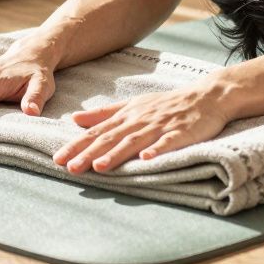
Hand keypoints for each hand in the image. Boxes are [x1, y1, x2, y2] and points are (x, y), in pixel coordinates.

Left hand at [52, 79, 233, 173]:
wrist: (205, 96)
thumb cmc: (166, 104)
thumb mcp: (132, 105)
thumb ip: (104, 114)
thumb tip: (74, 120)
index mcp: (127, 115)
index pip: (97, 132)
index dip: (77, 145)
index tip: (58, 159)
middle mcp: (139, 120)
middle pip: (111, 138)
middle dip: (90, 153)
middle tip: (70, 167)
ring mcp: (160, 126)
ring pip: (134, 141)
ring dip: (117, 153)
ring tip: (99, 166)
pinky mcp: (181, 132)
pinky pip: (168, 142)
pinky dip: (157, 150)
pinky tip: (146, 160)